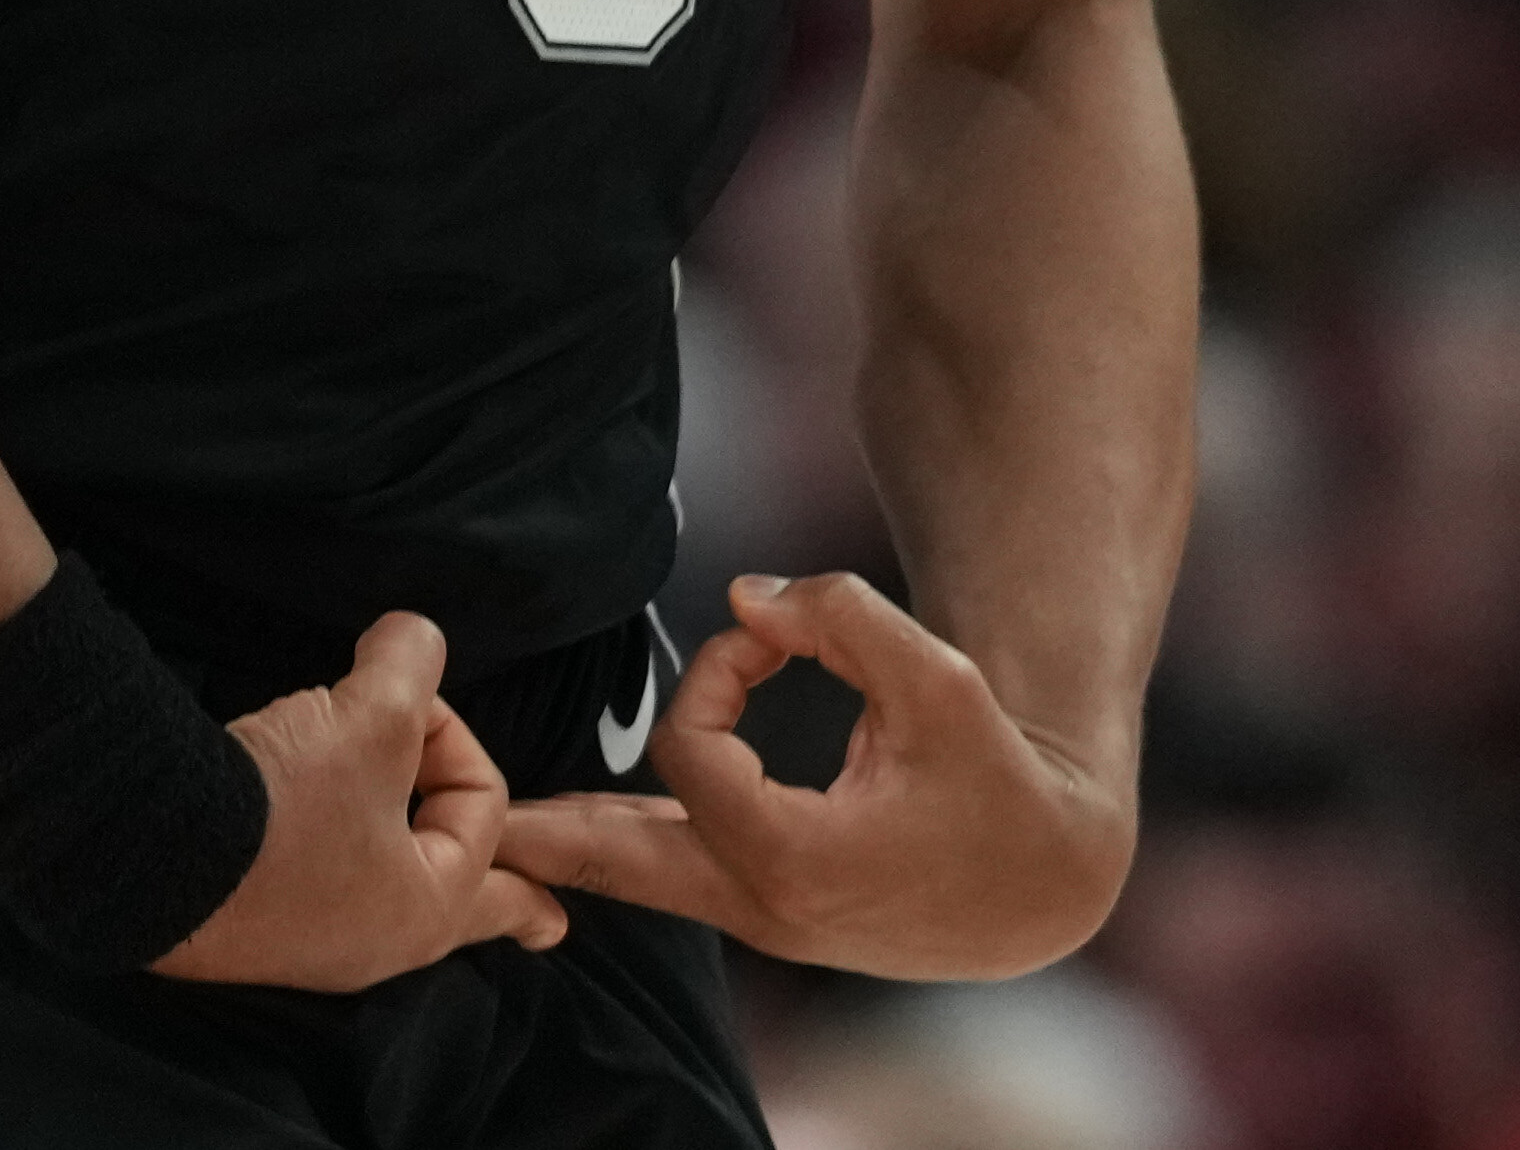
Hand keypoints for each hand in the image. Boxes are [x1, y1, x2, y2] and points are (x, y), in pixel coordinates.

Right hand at [153, 611, 569, 991]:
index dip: (449, 732)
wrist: (148, 851)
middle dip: (505, 901)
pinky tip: (338, 864)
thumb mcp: (370, 716)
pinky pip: (326, 897)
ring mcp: (311, 946)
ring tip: (439, 881)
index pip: (483, 804)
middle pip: (459, 902)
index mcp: (428, 907)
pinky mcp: (254, 927)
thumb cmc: (282, 805)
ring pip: (388, 898)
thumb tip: (414, 639)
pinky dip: (345, 871)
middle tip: (550, 926)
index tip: (398, 700)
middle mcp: (375, 943)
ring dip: (411, 867)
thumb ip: (412, 665)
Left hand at [497, 571, 1130, 980]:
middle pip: (621, 864)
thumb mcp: (939, 680)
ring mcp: (770, 922)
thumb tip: (744, 597)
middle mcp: (765, 905)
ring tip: (508, 832)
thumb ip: (840, 618)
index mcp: (792, 854)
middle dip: (546, 835)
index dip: (720, 671)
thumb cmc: (999, 777)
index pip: (693, 746)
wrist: (1048, 882)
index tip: (772, 639)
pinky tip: (598, 840)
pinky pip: (685, 884)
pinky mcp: (782, 918)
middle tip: (471, 822)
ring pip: (648, 882)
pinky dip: (637, 855)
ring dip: (583, 845)